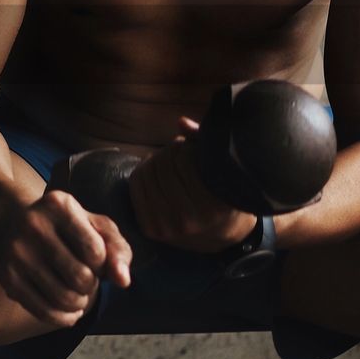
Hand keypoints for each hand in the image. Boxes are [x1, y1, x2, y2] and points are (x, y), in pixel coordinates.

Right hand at [0, 189, 132, 327]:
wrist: (13, 223)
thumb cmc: (67, 227)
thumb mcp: (96, 227)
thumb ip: (118, 249)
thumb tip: (123, 281)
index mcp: (58, 204)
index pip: (96, 252)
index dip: (102, 263)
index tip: (93, 258)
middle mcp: (33, 224)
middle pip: (81, 277)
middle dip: (91, 284)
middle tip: (85, 277)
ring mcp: (16, 252)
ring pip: (64, 298)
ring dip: (80, 302)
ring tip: (78, 294)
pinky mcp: (6, 277)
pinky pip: (44, 312)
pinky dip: (64, 318)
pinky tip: (69, 311)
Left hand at [127, 116, 256, 252]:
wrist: (221, 236)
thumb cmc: (223, 195)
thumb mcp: (223, 171)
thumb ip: (204, 142)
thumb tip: (180, 121)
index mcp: (212, 207)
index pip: (184, 160)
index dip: (184, 146)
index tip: (188, 146)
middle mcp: (188, 221)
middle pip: (163, 166)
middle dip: (168, 152)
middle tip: (175, 150)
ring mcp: (167, 228)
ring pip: (147, 175)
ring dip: (154, 160)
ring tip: (166, 159)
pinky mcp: (152, 230)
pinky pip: (136, 188)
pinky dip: (142, 173)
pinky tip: (154, 170)